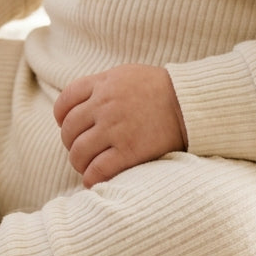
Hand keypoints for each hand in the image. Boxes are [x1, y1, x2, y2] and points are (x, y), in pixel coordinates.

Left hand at [53, 64, 188, 187]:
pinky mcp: (130, 151)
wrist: (194, 103)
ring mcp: (116, 128)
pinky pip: (98, 170)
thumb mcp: (127, 75)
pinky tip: (94, 180)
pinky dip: (91, 178)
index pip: (65, 103)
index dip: (61, 118)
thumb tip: (78, 105)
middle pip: (69, 130)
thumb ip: (101, 86)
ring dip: (79, 163)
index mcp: (103, 84)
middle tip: (81, 150)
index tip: (68, 127)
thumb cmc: (161, 89)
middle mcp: (105, 105)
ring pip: (79, 152)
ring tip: (87, 167)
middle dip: (71, 143)